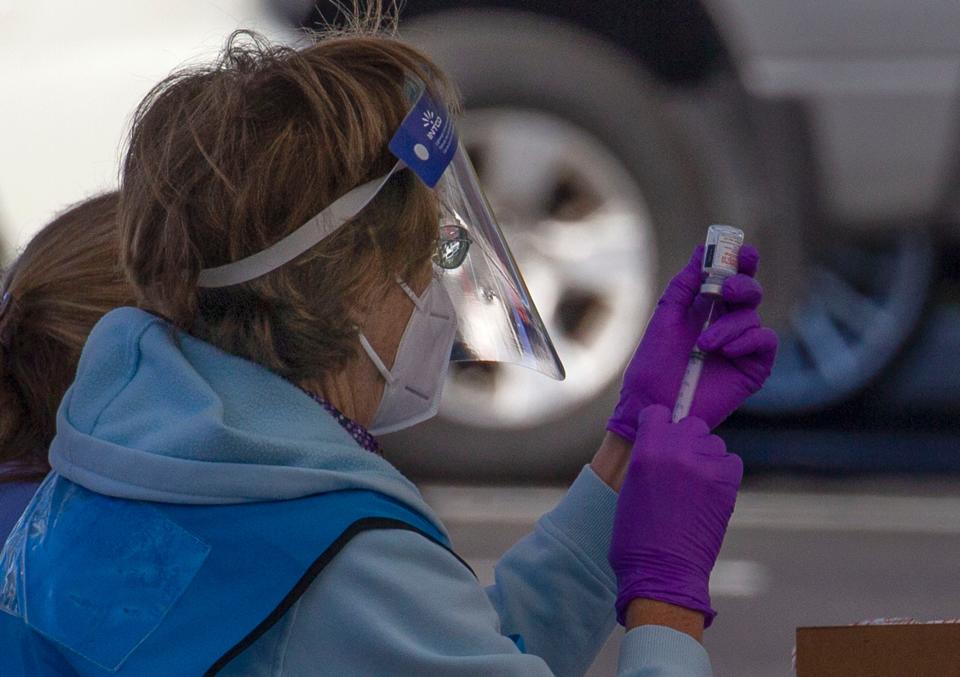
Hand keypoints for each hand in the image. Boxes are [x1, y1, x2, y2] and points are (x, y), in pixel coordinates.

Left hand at [607, 245, 776, 442]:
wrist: (652, 403)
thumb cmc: (653, 365)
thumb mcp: (666, 318)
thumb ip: (685, 285)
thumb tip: (701, 250)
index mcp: (706, 311)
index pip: (730, 279)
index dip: (740, 262)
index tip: (742, 250)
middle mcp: (727, 326)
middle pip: (750, 293)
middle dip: (742, 285)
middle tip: (726, 290)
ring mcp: (741, 348)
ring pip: (753, 318)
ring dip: (729, 326)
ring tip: (705, 344)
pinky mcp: (752, 369)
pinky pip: (765, 342)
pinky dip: (748, 340)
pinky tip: (726, 350)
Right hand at [608, 405, 741, 626]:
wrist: (663, 572)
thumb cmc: (637, 538)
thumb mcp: (631, 488)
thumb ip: (648, 459)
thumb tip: (664, 447)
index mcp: (646, 451)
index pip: (658, 414)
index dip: (658, 426)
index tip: (659, 437)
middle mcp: (677, 452)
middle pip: (689, 426)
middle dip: (684, 440)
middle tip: (679, 465)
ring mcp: (705, 467)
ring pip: (712, 443)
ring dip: (704, 457)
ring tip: (695, 483)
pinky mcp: (727, 483)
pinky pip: (730, 461)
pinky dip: (722, 472)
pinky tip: (710, 490)